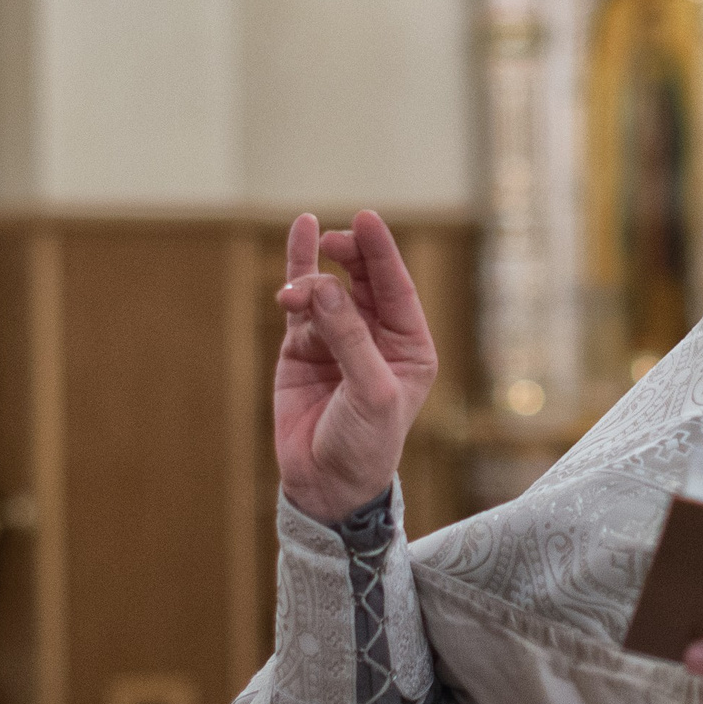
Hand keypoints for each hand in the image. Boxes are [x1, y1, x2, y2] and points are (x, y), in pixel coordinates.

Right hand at [274, 210, 438, 524]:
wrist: (326, 485)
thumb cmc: (365, 444)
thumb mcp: (370, 391)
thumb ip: (349, 337)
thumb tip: (323, 284)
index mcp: (410, 346)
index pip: (397, 288)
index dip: (382, 252)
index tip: (366, 218)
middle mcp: (377, 336)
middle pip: (365, 278)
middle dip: (349, 256)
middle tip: (332, 243)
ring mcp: (339, 338)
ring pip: (327, 290)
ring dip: (310, 284)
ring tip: (292, 298)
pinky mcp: (303, 346)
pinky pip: (303, 300)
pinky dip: (299, 267)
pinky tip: (301, 230)